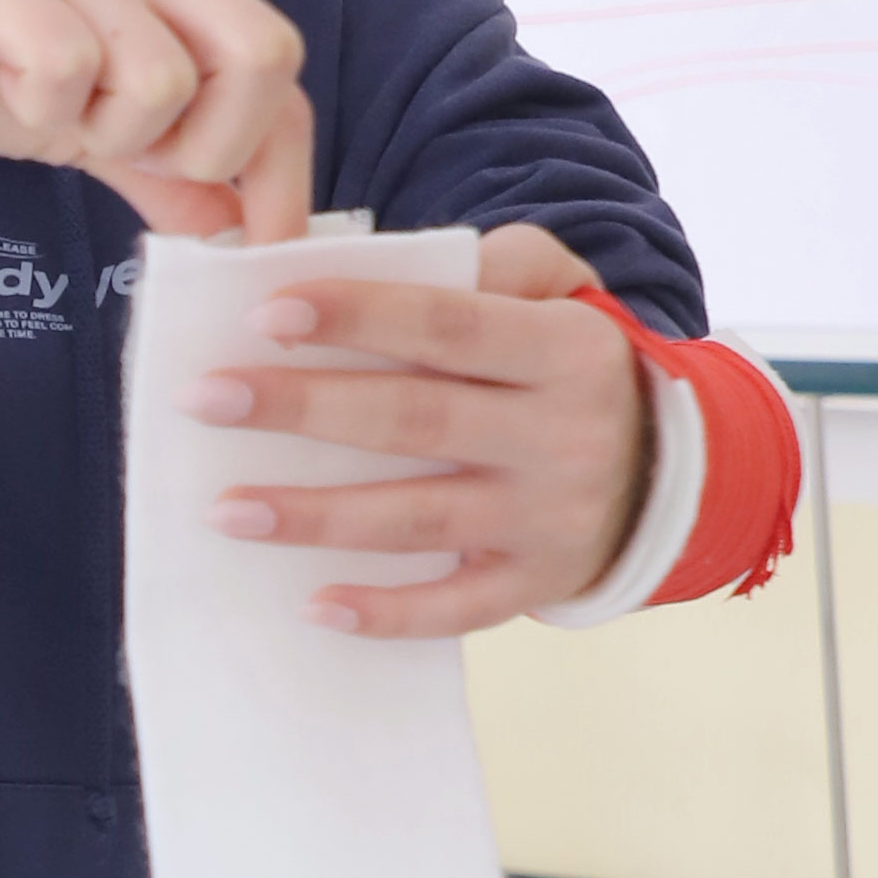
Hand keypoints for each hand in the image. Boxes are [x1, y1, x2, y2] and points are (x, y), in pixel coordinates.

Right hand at [0, 0, 312, 242]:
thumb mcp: (87, 127)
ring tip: (55, 117)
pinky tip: (10, 94)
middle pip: (262, 57)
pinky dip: (44, 109)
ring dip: (109, 134)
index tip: (261, 247)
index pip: (279, 73)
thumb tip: (232, 223)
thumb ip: (161, 169)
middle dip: (211, 146)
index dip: (284, 171)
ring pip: (164, 80)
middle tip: (135, 162)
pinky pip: (68, 66)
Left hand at [186, 220, 652, 637]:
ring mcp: (547, 519)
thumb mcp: (563, 292)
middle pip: (412, 420)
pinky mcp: (534, 584)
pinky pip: (452, 610)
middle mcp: (558, 435)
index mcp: (562, 349)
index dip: (356, 317)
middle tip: (205, 399)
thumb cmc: (572, 368)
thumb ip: (495, 263)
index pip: (446, 324)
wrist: (671, 474)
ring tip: (224, 508)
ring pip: (415, 519)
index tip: (263, 315)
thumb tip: (380, 263)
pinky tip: (312, 604)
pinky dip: (384, 613)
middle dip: (301, 409)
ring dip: (313, 516)